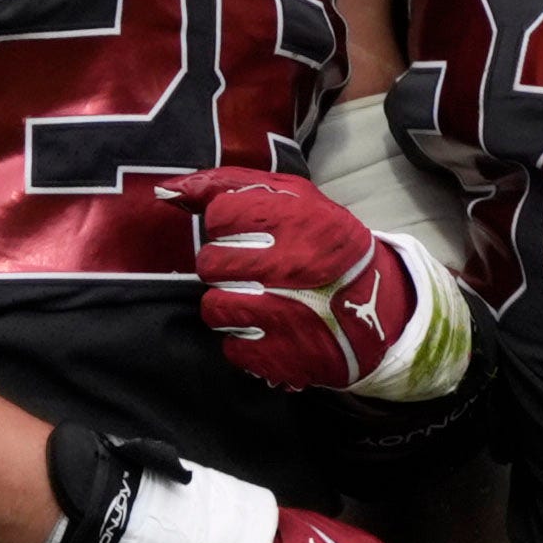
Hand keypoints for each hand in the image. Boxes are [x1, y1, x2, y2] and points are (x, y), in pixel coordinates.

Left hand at [164, 170, 464, 399]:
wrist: (379, 311)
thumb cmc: (325, 244)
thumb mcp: (291, 198)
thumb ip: (225, 186)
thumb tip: (164, 192)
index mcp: (295, 219)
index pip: (219, 215)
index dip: (228, 224)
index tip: (252, 233)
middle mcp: (287, 265)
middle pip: (209, 263)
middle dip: (224, 266)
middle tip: (252, 269)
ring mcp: (283, 314)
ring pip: (213, 308)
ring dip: (230, 305)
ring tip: (259, 300)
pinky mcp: (281, 356)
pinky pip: (231, 348)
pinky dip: (246, 341)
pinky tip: (270, 329)